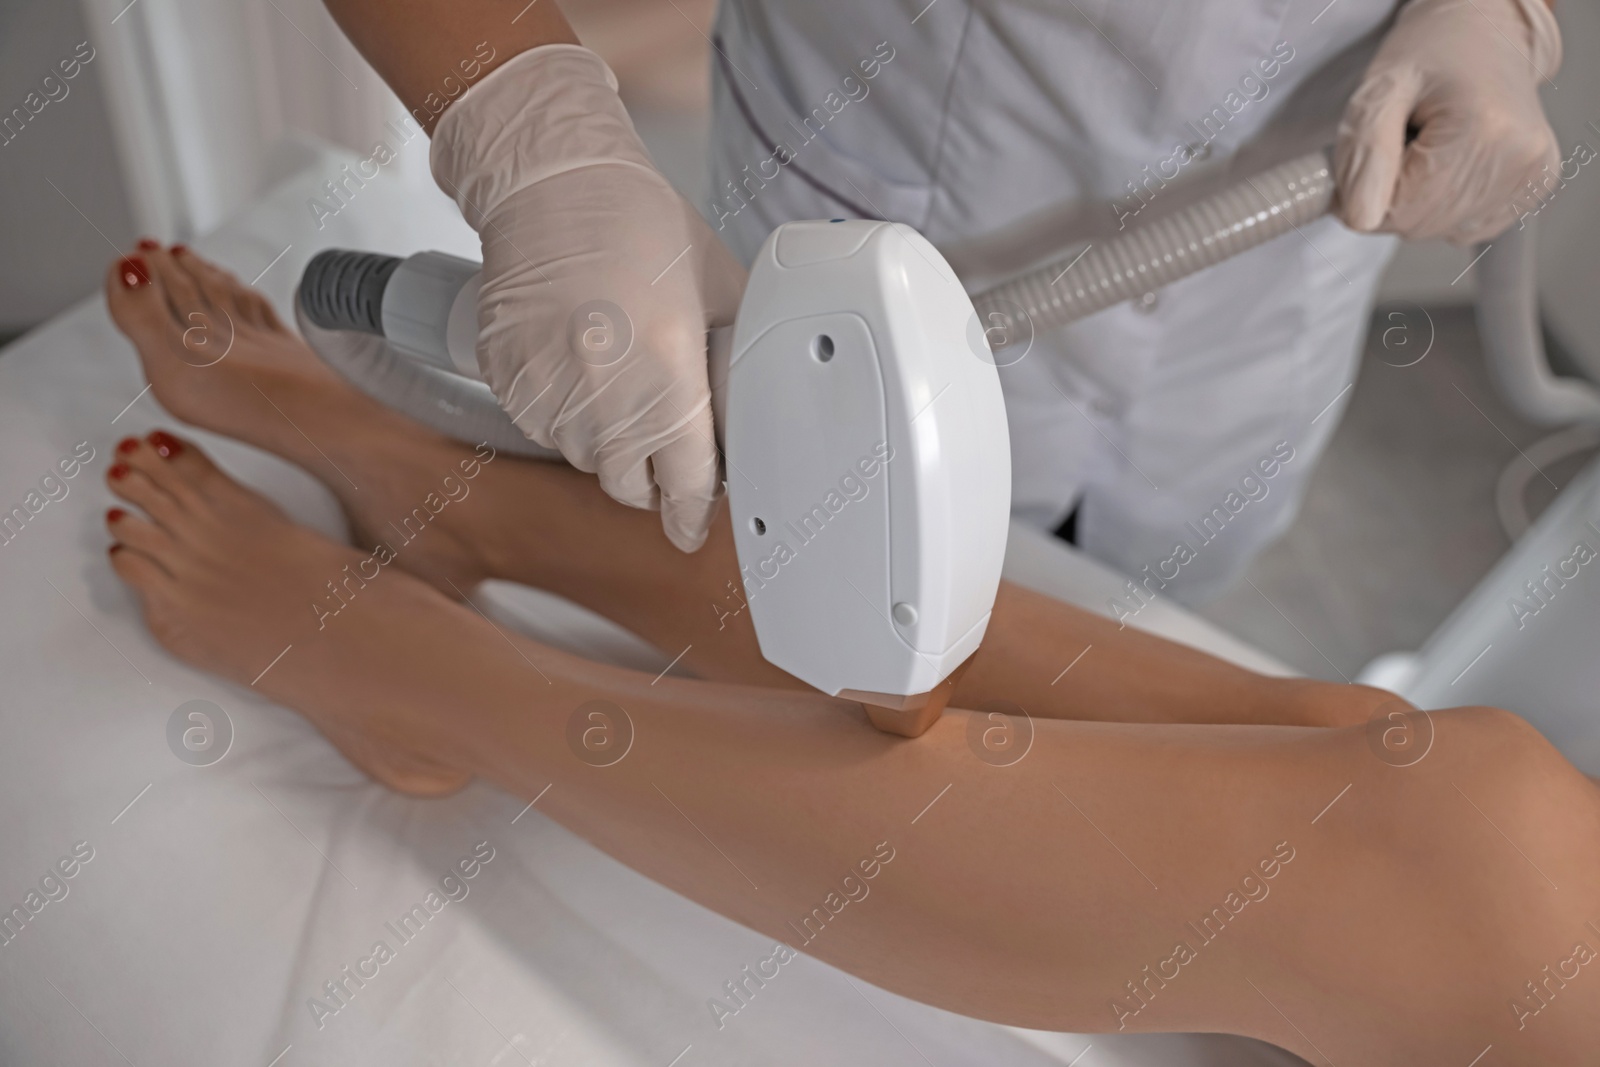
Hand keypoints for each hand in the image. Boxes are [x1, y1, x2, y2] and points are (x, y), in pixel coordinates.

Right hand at [431, 45, 744, 551]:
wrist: (550, 184)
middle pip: (630, 488)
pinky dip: (563, 410)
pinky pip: (543, 425)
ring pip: (585, 458)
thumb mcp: (719, 290)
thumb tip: (753, 413)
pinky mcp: (508, 383)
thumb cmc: (637, 225)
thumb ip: (736, 362)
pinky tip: (578, 358)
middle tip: (662, 429)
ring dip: (605, 438)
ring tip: (616, 371)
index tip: (692, 527)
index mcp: (668, 378)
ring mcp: (549, 394)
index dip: (692, 514)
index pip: (685, 486)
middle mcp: (605, 398)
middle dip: (651, 473)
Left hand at [1334, 0, 1561, 243]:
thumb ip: (1363, 152)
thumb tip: (1360, 218)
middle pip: (1419, 225)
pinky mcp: (1534, 187)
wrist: (1485, 33)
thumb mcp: (1380, 88)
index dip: (1365, 192)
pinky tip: (1452, 159)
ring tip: (1430, 144)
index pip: (1398, 211)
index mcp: (1483, 129)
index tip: (1371, 153)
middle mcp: (1518, 157)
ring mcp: (1532, 176)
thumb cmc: (1433, 52)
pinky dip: (1446, 202)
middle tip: (1401, 143)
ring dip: (1419, 198)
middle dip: (1393, 195)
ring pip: (1440, 231)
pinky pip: (1465, 226)